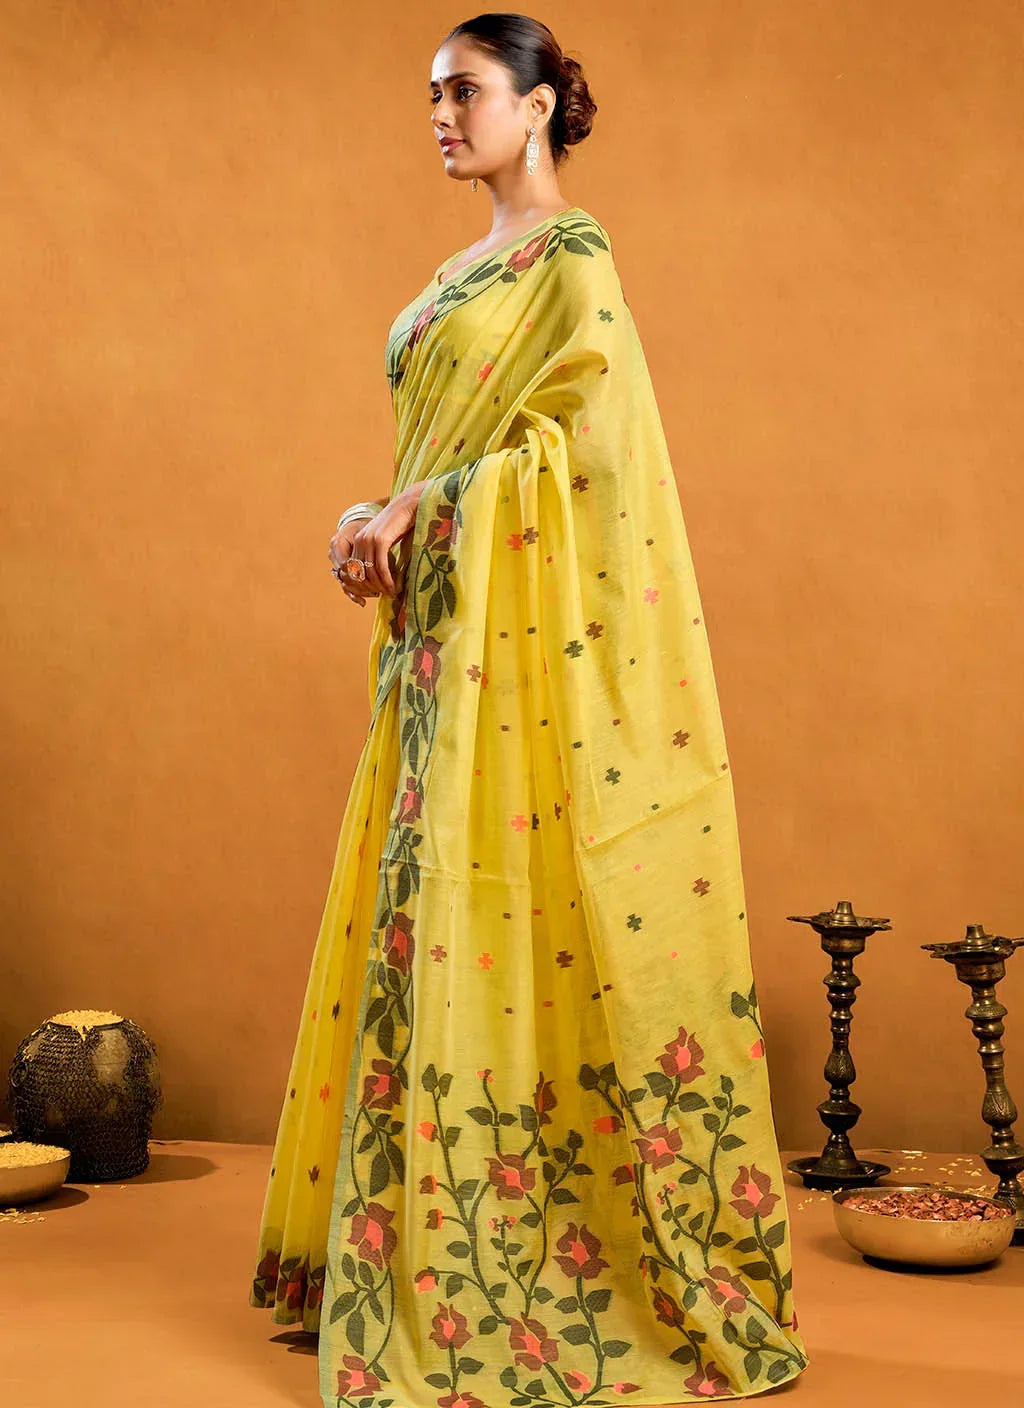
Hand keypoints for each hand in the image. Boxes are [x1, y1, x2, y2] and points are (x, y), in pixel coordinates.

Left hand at [328, 485, 425, 606]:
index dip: (362, 584)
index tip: (375, 592)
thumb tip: (379, 574)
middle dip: (371, 588)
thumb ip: (378, 553)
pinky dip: (387, 580)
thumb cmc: (401, 524)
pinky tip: (394, 587)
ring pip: (370, 573)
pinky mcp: (381, 541)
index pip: (353, 569)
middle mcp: (360, 540)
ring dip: (381, 586)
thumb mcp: (384, 539)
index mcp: (358, 541)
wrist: (410, 505)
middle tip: (384, 596)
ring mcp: (369, 540)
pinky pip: (381, 567)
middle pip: (360, 573)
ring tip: (391, 593)